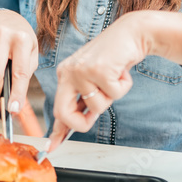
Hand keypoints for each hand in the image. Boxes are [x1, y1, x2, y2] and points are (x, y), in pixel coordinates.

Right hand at [0, 9, 38, 115]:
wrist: (4, 17)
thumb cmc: (22, 39)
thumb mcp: (31, 52)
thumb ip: (25, 72)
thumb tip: (14, 97)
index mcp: (22, 40)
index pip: (19, 72)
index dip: (16, 93)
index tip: (13, 109)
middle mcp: (4, 35)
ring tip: (1, 66)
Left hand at [47, 10, 181, 151]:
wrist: (130, 34)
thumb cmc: (112, 59)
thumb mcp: (93, 80)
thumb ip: (82, 101)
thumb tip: (71, 127)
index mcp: (64, 75)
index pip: (58, 108)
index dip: (56, 131)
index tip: (52, 147)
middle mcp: (68, 72)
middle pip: (65, 114)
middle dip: (82, 123)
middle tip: (94, 116)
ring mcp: (82, 70)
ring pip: (97, 106)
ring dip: (112, 96)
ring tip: (113, 78)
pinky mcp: (99, 69)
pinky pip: (114, 94)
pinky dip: (123, 86)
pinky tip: (121, 71)